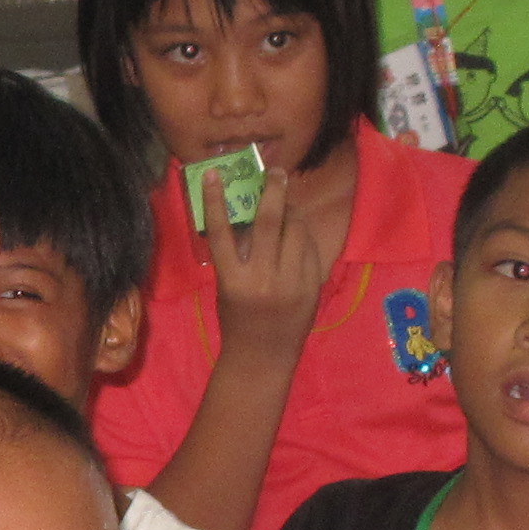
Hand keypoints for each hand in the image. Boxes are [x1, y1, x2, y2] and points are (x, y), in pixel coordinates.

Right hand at [192, 163, 336, 345]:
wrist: (263, 357)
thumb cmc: (237, 321)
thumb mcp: (227, 287)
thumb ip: (238, 255)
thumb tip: (250, 216)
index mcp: (233, 281)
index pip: (222, 232)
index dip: (216, 200)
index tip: (216, 174)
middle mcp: (264, 279)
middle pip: (270, 222)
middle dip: (274, 191)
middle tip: (276, 173)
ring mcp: (292, 282)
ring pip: (296, 231)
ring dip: (292, 212)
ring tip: (287, 205)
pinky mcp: (312, 286)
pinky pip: (310, 249)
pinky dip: (303, 236)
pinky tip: (297, 235)